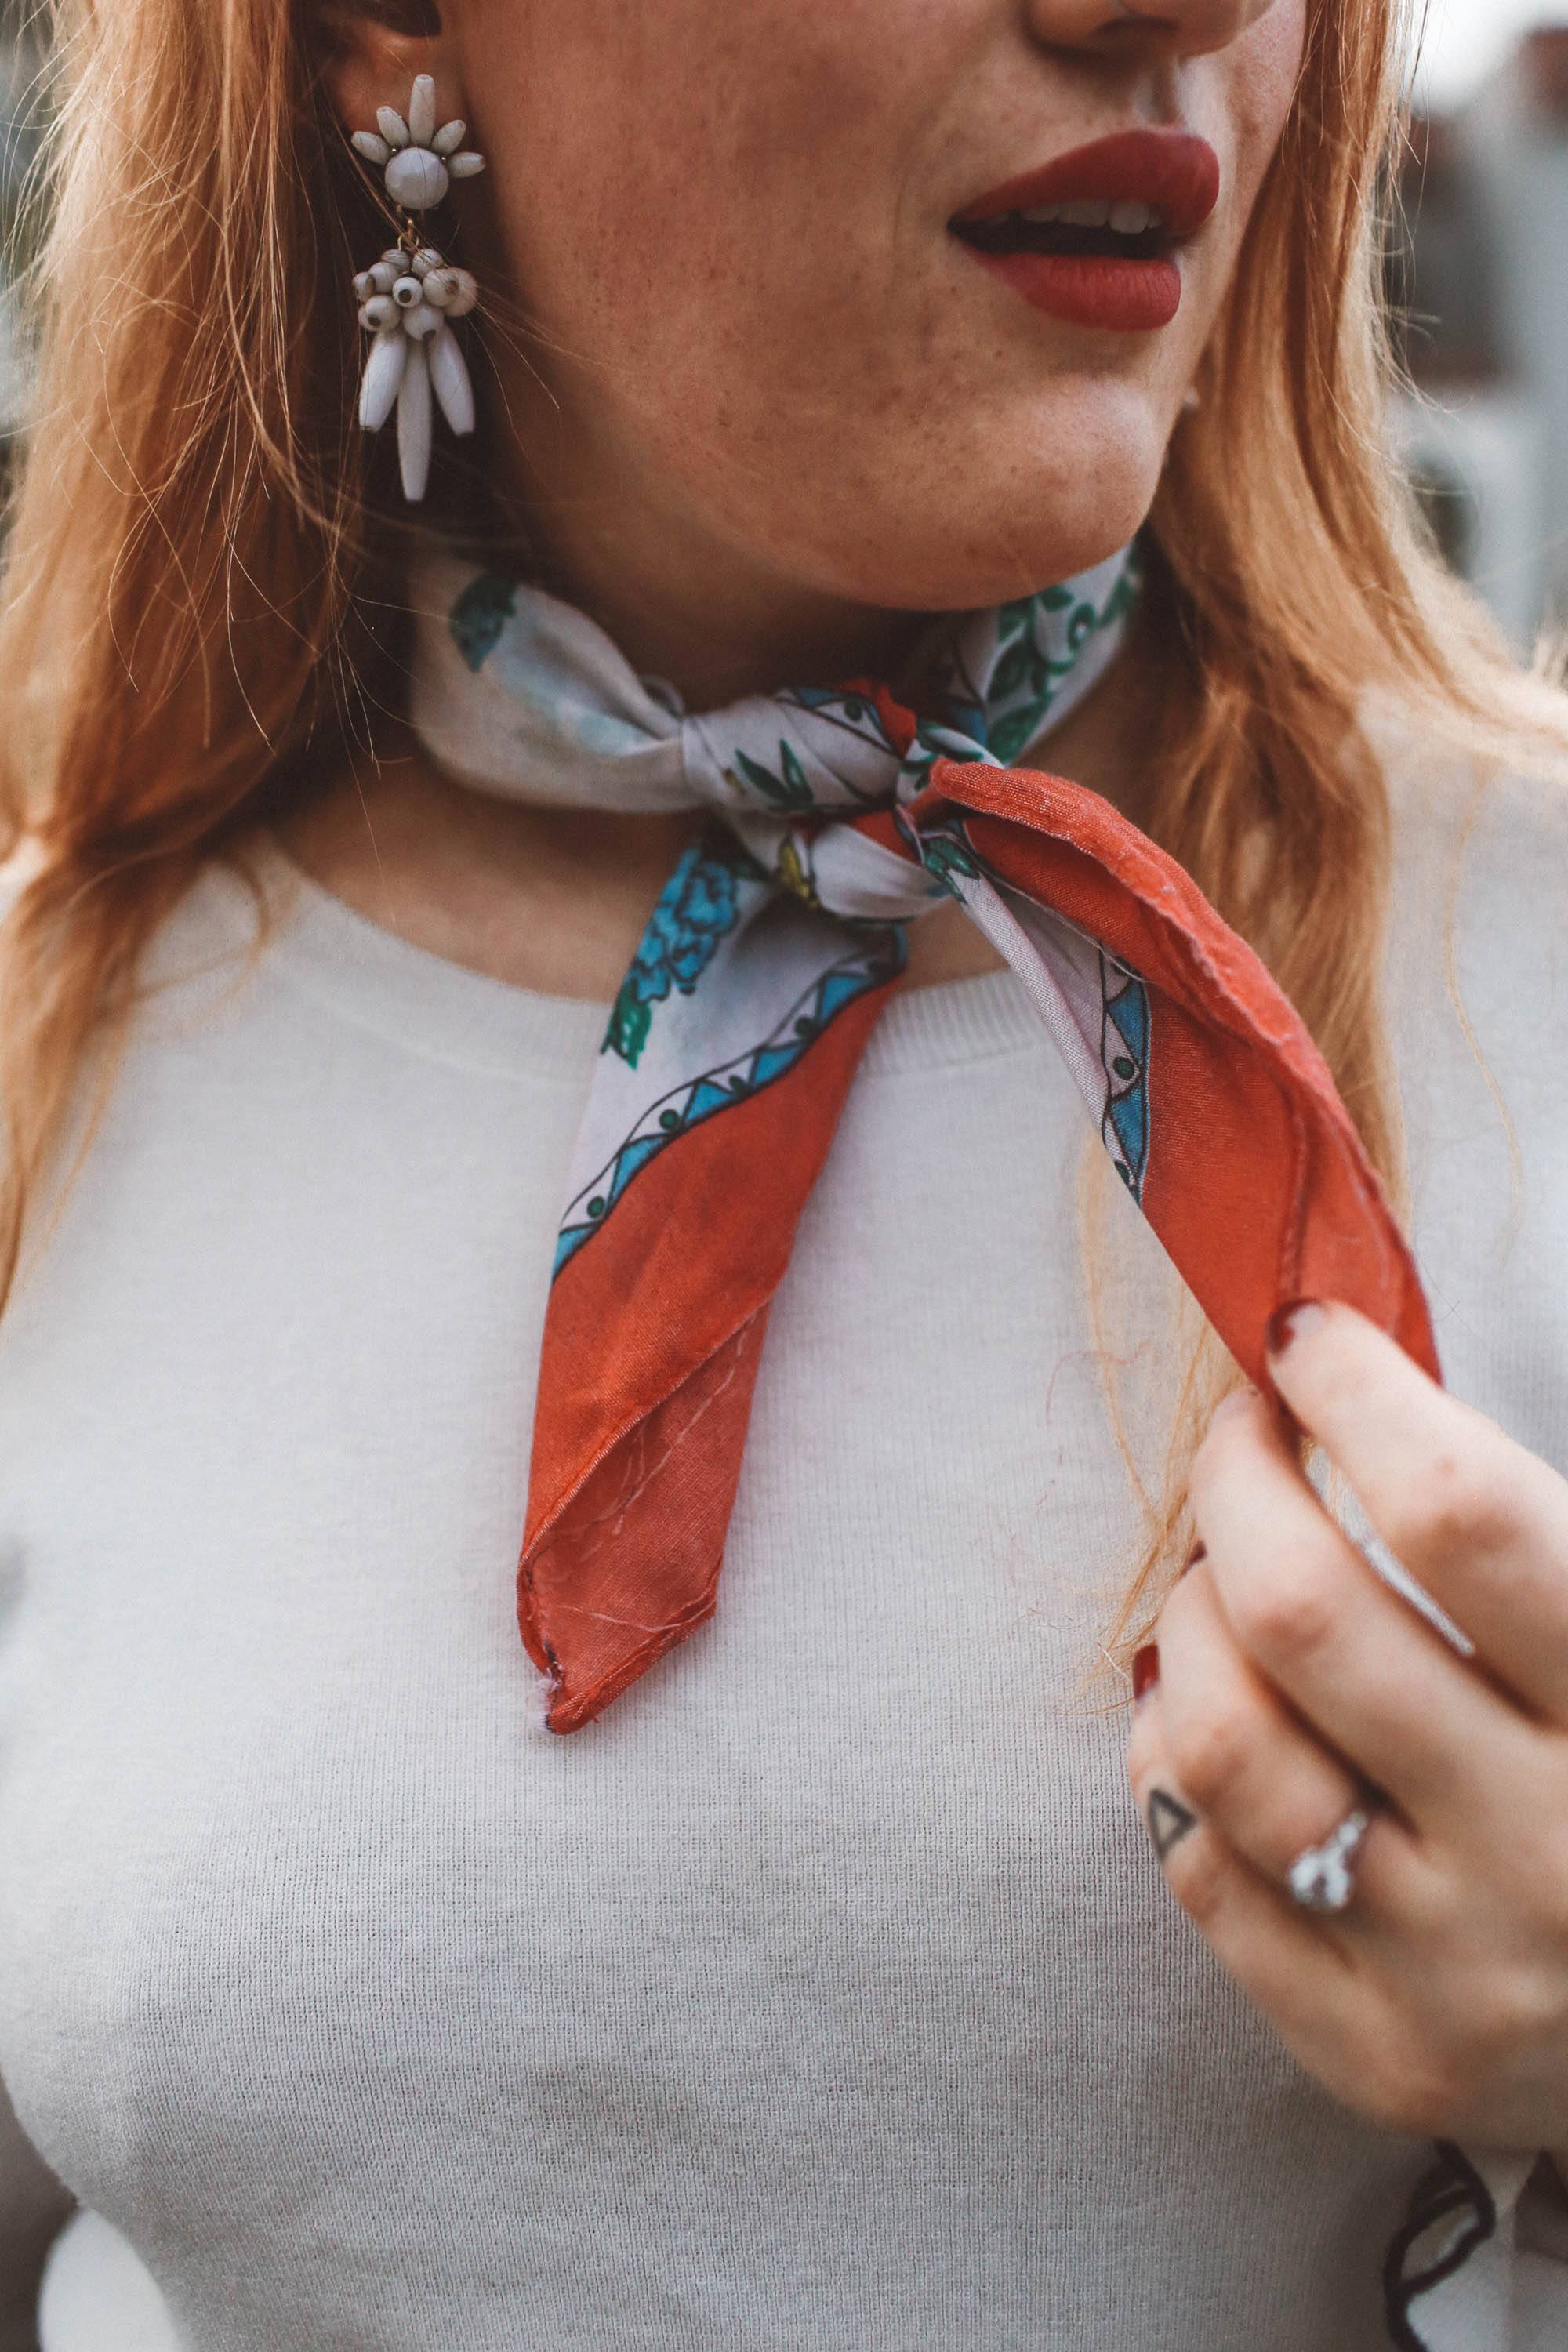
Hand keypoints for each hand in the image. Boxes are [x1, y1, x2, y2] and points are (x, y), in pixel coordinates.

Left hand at [1126, 1300, 1567, 2152]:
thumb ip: (1522, 1537)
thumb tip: (1336, 1364)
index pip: (1467, 1516)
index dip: (1360, 1395)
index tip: (1306, 1338)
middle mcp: (1550, 1852)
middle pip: (1306, 1616)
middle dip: (1238, 1485)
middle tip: (1244, 1442)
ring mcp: (1454, 1970)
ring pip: (1225, 1746)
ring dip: (1189, 1623)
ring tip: (1223, 1584)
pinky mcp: (1371, 2052)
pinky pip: (1200, 1869)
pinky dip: (1173, 1760)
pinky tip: (1214, 1716)